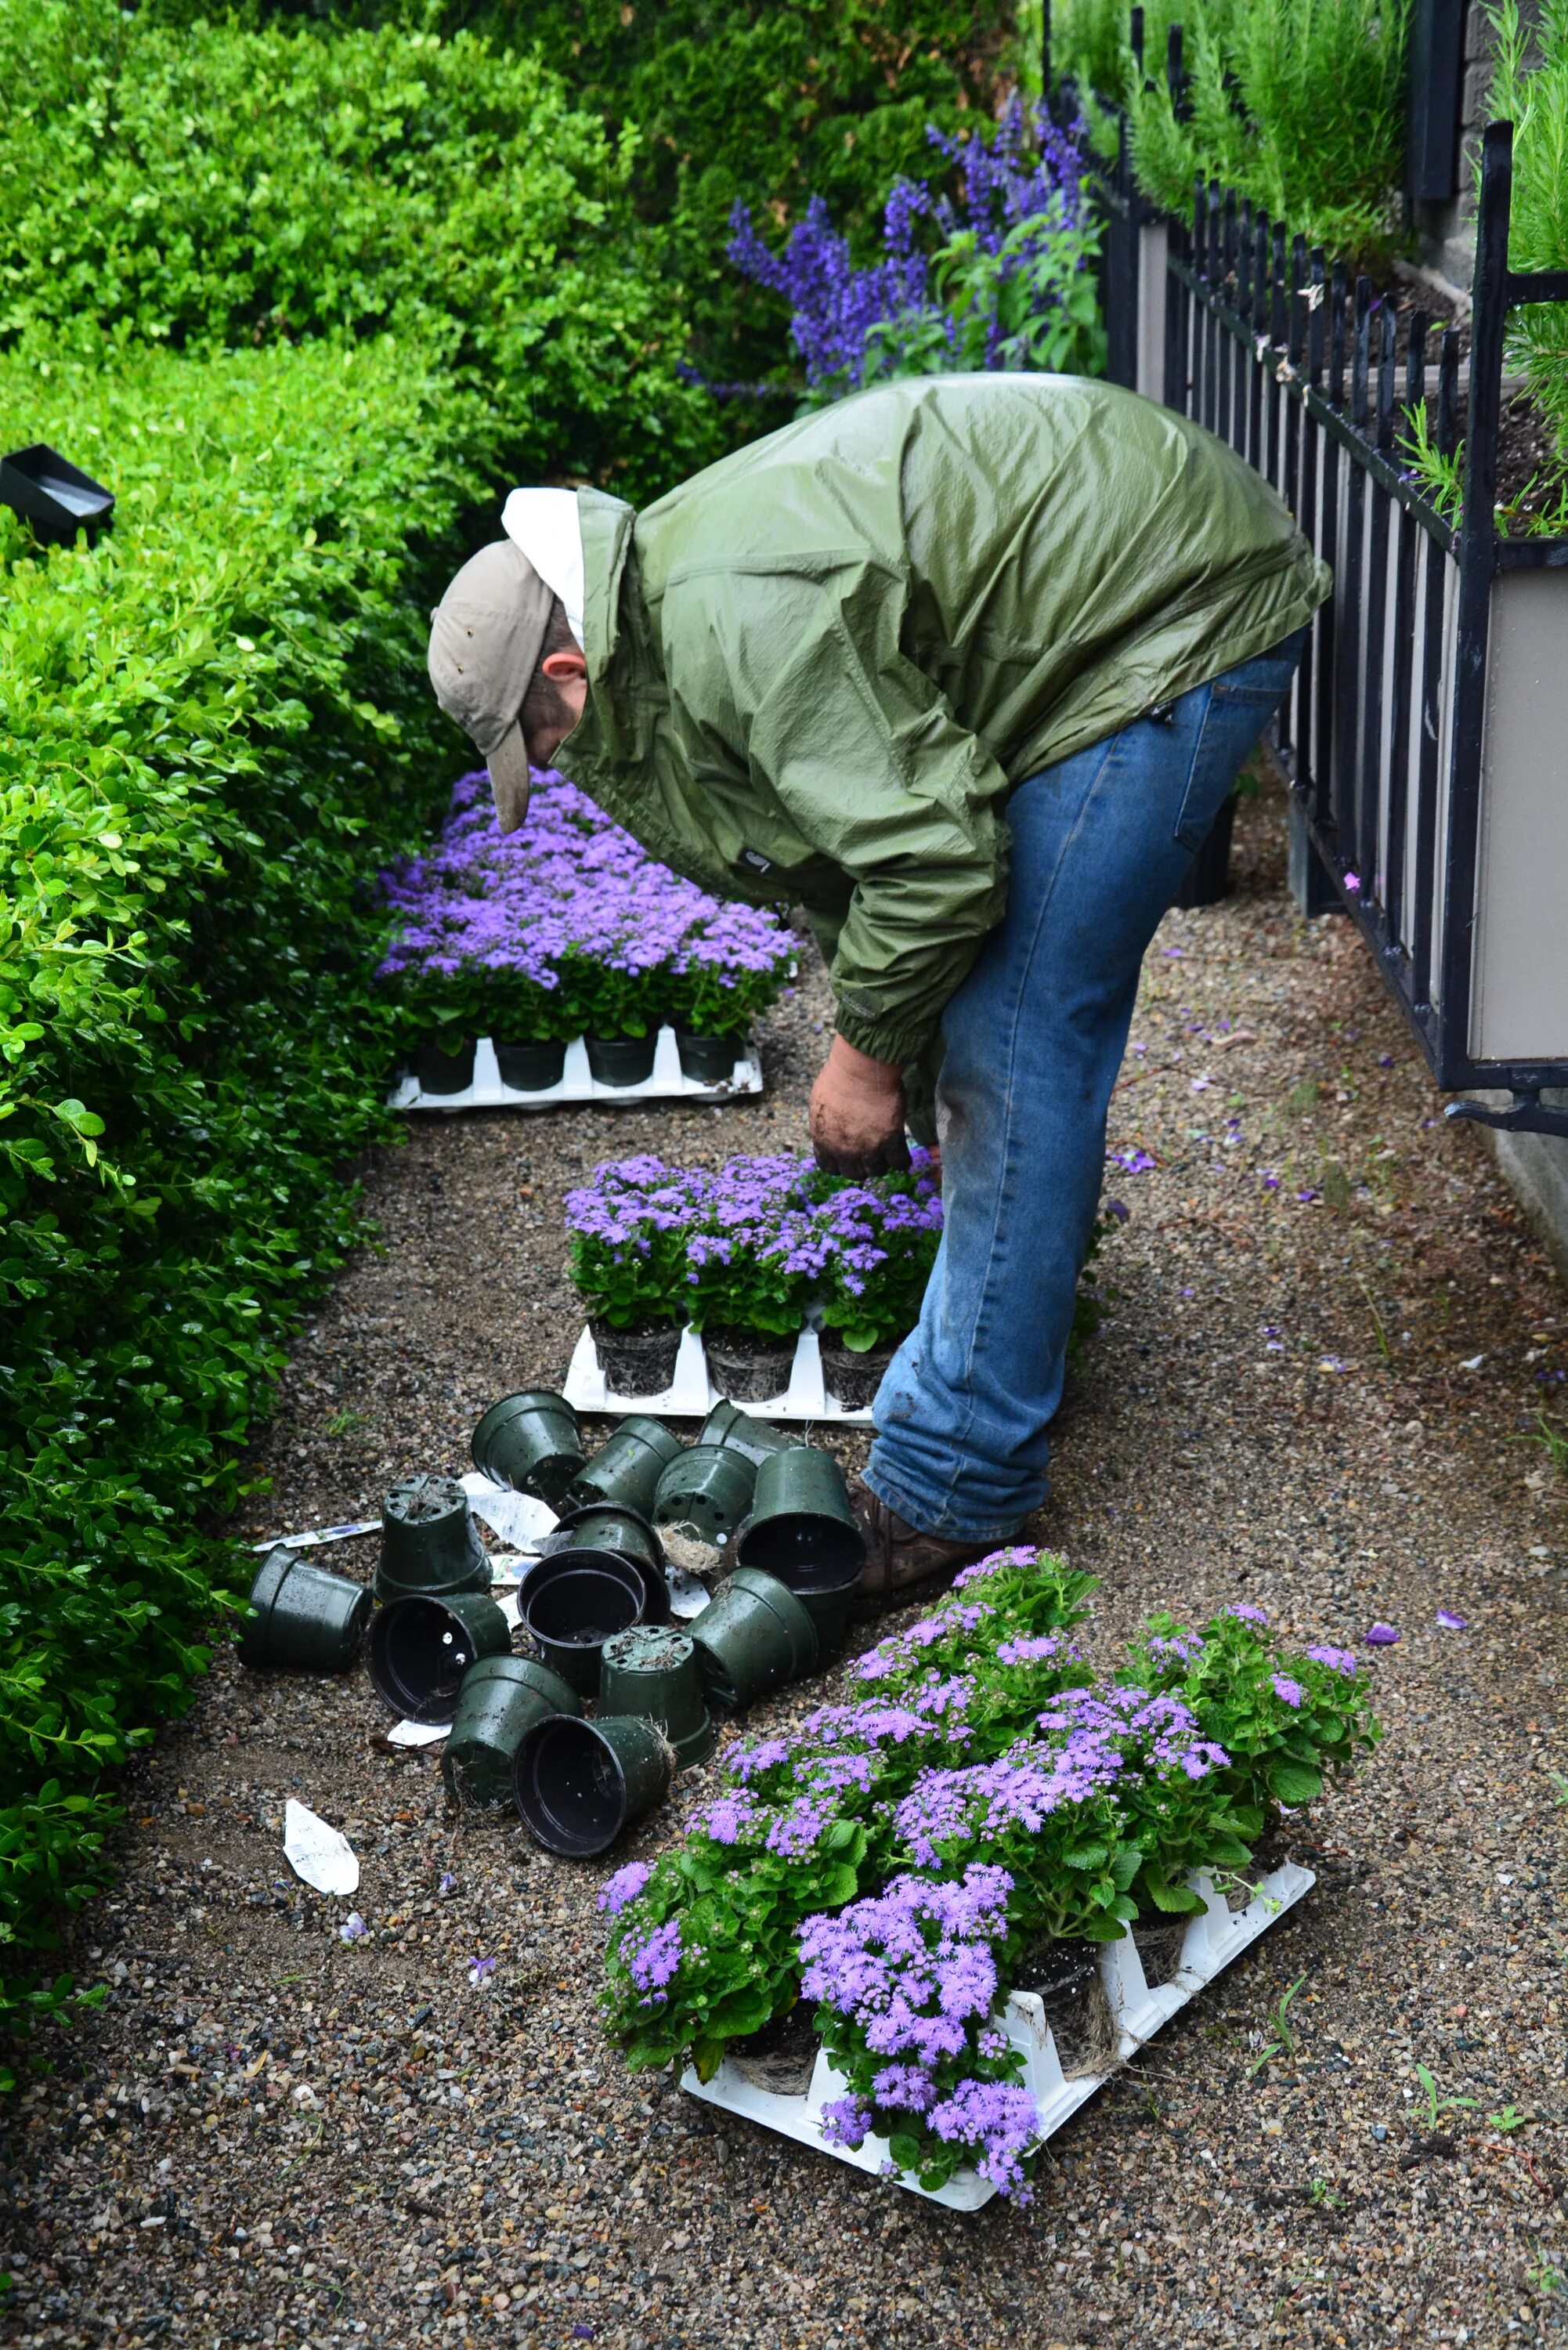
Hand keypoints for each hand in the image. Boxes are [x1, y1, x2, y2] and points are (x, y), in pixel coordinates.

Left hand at [809, 1035, 909, 1175]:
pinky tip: (902, 1155)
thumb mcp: (821, 1104)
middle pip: (854, 1174)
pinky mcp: (890, 1140)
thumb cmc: (839, 1078)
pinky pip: (899, 1163)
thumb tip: (829, 1127)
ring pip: (877, 1171)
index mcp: (823, 1141)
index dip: (840, 1164)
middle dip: (861, 1166)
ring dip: (881, 1164)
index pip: (829, 1167)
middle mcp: (844, 1150)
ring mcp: (868, 1148)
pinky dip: (902, 1162)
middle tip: (869, 1154)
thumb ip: (825, 1123)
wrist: (860, 1069)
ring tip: (886, 1153)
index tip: (847, 1157)